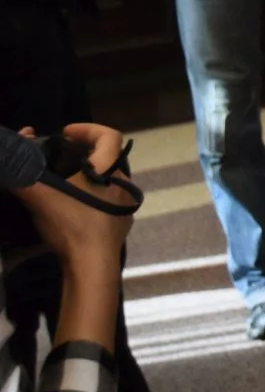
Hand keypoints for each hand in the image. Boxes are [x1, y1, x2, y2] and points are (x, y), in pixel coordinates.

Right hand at [11, 123, 136, 267]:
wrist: (91, 263)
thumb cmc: (71, 221)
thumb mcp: (40, 195)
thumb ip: (23, 173)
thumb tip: (12, 153)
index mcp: (110, 169)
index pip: (109, 135)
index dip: (88, 128)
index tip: (66, 132)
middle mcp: (123, 182)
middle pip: (108, 156)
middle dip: (84, 151)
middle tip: (59, 155)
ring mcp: (125, 204)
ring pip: (107, 178)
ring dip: (87, 173)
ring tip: (62, 179)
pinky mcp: (121, 222)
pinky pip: (108, 198)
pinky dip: (92, 193)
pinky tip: (73, 204)